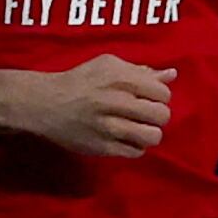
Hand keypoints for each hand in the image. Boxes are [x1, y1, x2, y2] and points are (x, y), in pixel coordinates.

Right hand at [12, 56, 170, 158]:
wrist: (45, 103)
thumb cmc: (81, 81)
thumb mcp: (109, 66)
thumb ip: (141, 71)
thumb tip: (172, 74)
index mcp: (120, 78)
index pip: (162, 93)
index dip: (159, 96)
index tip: (148, 97)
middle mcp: (115, 102)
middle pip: (161, 115)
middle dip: (157, 115)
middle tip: (145, 114)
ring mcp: (109, 127)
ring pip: (152, 136)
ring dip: (150, 133)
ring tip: (140, 128)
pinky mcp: (102, 147)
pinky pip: (135, 152)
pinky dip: (136, 146)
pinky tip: (127, 138)